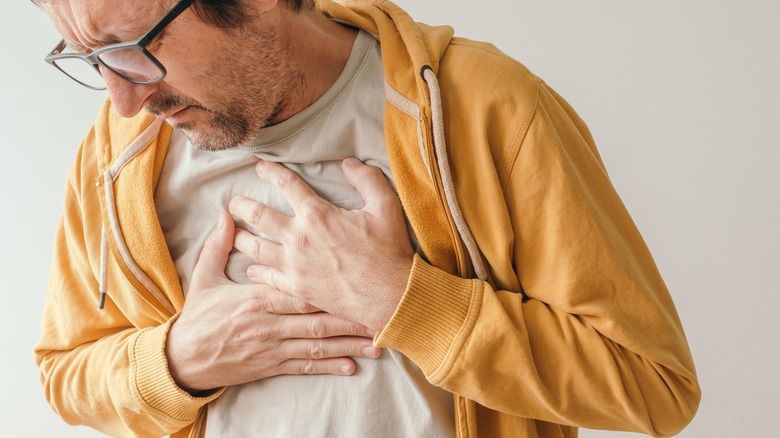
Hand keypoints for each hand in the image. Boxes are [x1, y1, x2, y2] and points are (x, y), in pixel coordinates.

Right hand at [165, 212, 380, 392]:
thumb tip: (226, 216)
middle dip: (349, 315)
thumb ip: (218, 246)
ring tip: (376, 341)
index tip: (352, 272)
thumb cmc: (198, 316)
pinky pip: (306, 366)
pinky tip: (351, 366)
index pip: (297, 286)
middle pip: (316, 317)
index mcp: (257, 299)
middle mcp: (270, 324)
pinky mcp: (273, 366)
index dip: (326, 280)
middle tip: (378, 310)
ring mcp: (273, 348)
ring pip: (318, 344)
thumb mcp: (204, 278)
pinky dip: (329, 366)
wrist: (183, 359)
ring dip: (348, 343)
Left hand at [229, 158, 413, 331]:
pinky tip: (252, 268)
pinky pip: (266, 277)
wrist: (391, 295)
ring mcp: (294, 265)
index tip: (260, 166)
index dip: (270, 171)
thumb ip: (367, 179)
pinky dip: (255, 270)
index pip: (286, 184)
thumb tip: (349, 163)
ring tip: (234, 233)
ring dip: (241, 238)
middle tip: (233, 202)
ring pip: (255, 247)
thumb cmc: (389, 251)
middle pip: (258, 215)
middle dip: (242, 205)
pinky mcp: (296, 289)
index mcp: (317, 214)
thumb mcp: (386, 206)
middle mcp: (299, 238)